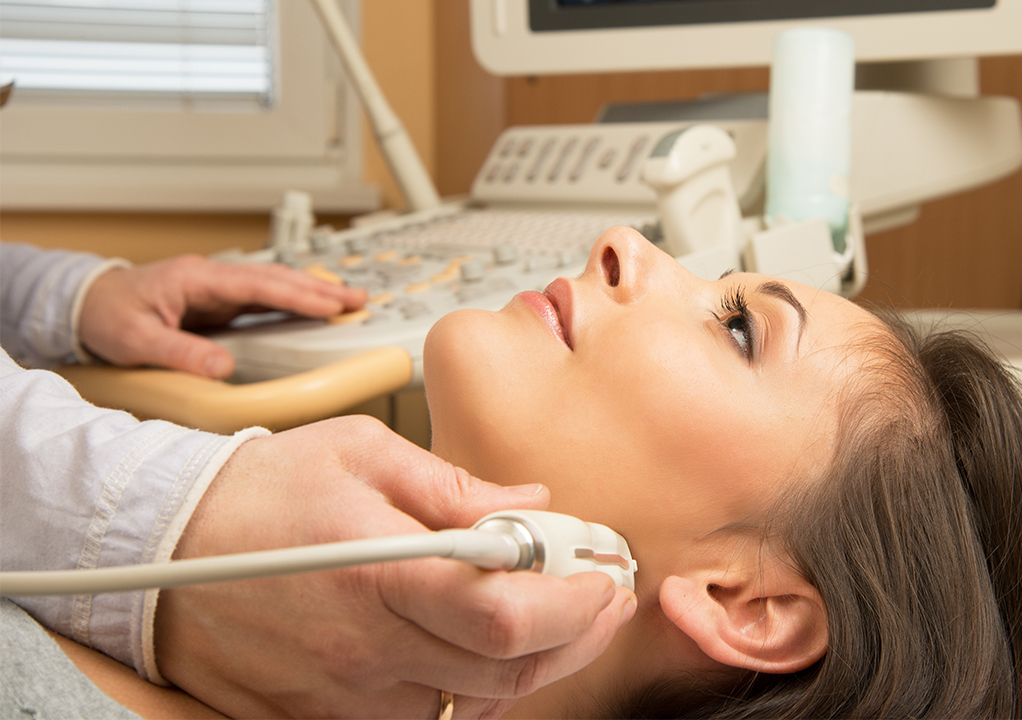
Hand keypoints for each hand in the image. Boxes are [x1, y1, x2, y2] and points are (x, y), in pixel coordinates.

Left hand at [79, 255, 365, 377]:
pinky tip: (313, 309)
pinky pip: (265, 298)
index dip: (297, 295)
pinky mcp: (218, 301)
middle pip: (277, 278)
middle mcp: (212, 278)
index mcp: (197, 280)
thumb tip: (224, 367)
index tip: (330, 306)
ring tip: (348, 302)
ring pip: (275, 284)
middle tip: (358, 300)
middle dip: (320, 288)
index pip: (259, 284)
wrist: (84, 304)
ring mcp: (217, 288)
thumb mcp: (136, 340)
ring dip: (313, 292)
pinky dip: (294, 301)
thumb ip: (180, 353)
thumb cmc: (105, 316)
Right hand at [154, 416, 635, 718]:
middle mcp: (365, 645)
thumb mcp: (362, 452)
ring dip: (525, 666)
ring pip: (474, 704)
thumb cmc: (264, 490)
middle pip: (506, 671)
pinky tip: (478, 651)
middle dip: (574, 637)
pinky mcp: (323, 716)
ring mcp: (343, 692)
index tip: (602, 581)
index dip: (573, 606)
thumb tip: (533, 503)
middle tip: (598, 601)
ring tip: (544, 619)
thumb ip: (456, 486)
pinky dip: (468, 691)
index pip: (504, 614)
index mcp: (379, 570)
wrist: (162, 547)